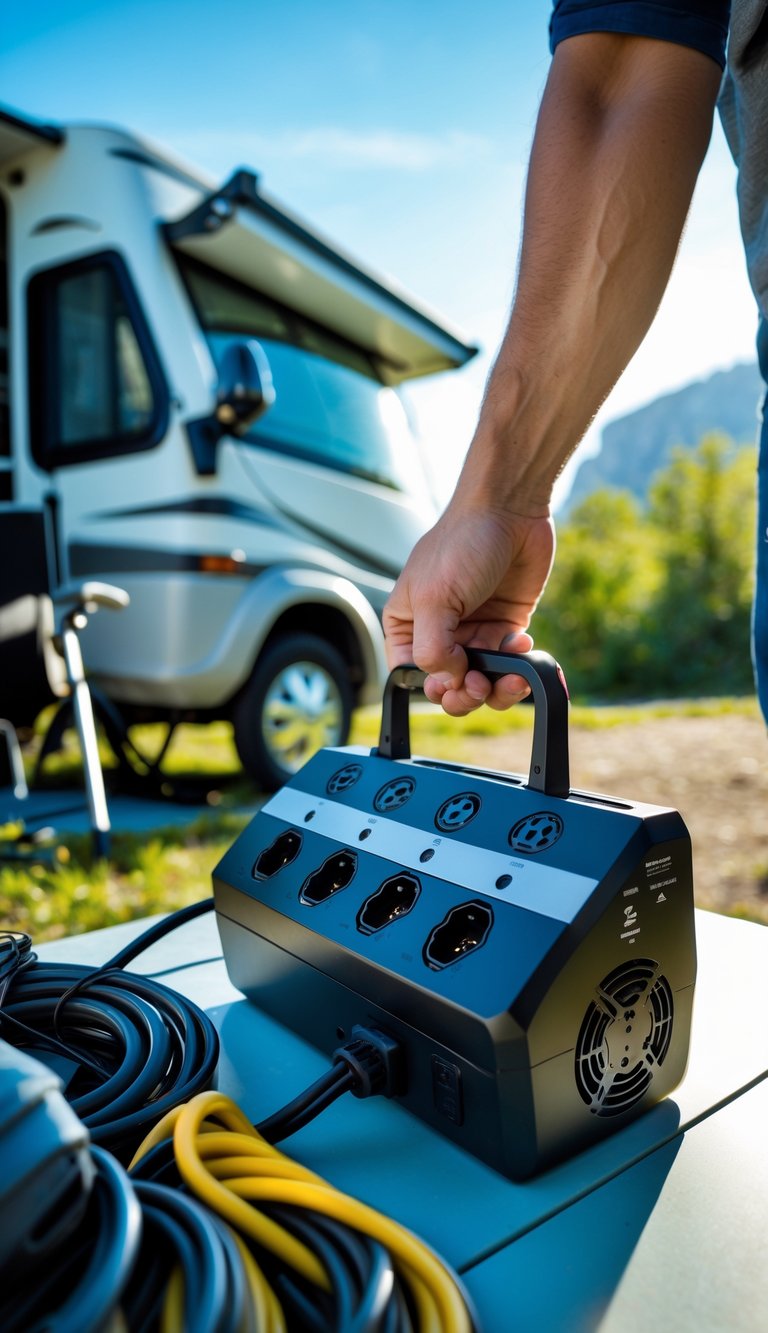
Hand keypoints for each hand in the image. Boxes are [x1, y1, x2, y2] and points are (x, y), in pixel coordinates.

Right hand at [383, 502, 554, 714]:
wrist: (510, 510)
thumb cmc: (462, 543)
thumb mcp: (435, 599)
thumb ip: (432, 648)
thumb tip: (448, 681)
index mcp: (407, 624)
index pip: (411, 675)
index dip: (432, 687)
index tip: (452, 681)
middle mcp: (438, 631)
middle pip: (447, 685)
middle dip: (466, 694)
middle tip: (480, 684)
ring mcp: (473, 630)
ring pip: (481, 681)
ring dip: (497, 688)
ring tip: (512, 676)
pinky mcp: (504, 627)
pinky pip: (509, 663)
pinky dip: (518, 663)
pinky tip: (522, 641)